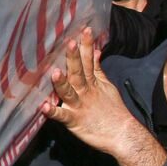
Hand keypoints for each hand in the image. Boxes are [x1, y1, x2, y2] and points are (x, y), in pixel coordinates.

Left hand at [40, 28, 166, 165]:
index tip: (85, 29)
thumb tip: (96, 51)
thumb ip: (97, 69)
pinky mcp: (74, 121)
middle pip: (79, 72)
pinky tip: (44, 106)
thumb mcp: (106, 86)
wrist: (123, 136)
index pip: (89, 61)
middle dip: (75, 58)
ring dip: (62, 82)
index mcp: (92, 82)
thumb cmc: (112, 110)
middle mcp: (85, 91)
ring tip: (55, 72)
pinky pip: (62, 116)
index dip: (87, 46)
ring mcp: (79, 106)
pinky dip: (54, 111)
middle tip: (71, 43)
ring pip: (69, 92)